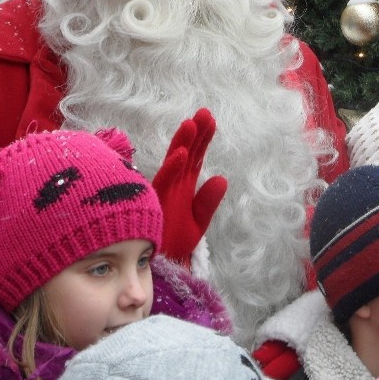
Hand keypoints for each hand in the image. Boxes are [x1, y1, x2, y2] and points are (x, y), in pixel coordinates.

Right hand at [152, 109, 227, 267]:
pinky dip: (172, 168)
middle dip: (195, 133)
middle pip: (186, 154)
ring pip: (174, 164)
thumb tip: (222, 178)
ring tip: (191, 124)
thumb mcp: (198, 222)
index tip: (211, 119)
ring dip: (182, 143)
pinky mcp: (157, 203)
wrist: (159, 267)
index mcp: (185, 186)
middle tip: (204, 112)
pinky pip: (164, 183)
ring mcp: (165, 193)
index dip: (203, 139)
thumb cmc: (174, 243)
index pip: (196, 158)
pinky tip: (180, 153)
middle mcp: (174, 185)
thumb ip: (208, 201)